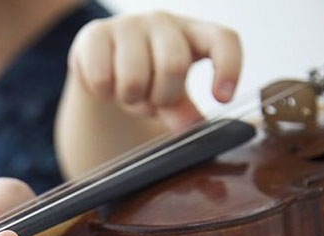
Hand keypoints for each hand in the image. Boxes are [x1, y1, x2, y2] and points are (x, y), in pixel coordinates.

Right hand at [68, 11, 241, 129]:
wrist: (101, 67)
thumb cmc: (145, 78)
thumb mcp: (171, 95)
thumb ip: (182, 111)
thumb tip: (189, 126)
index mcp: (193, 33)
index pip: (223, 40)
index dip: (228, 67)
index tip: (222, 99)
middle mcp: (163, 22)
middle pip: (173, 65)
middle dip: (161, 96)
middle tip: (151, 102)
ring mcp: (128, 24)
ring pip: (133, 77)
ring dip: (129, 98)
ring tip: (127, 94)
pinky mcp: (95, 33)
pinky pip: (101, 77)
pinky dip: (103, 92)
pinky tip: (105, 85)